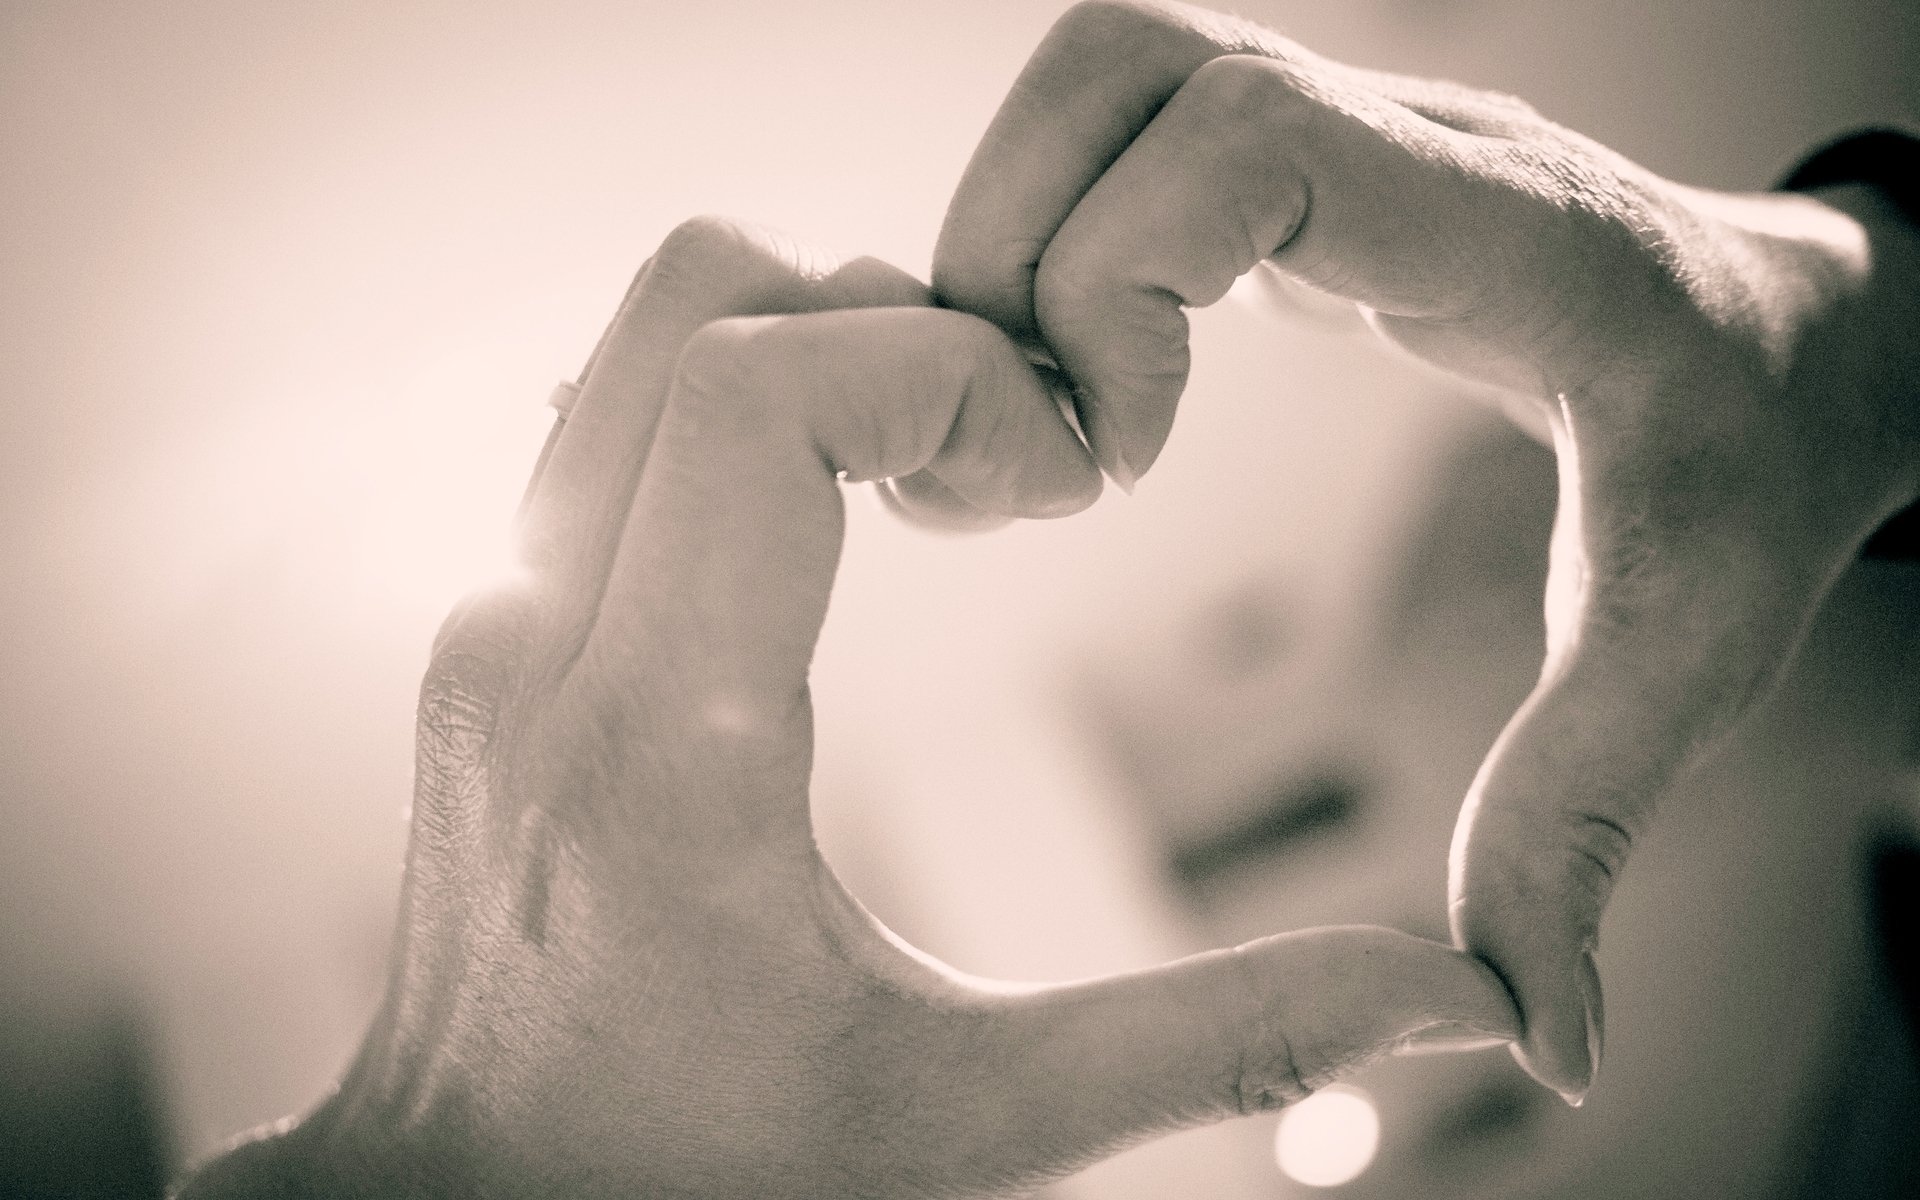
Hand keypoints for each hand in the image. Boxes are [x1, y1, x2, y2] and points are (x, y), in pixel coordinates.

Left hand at [177, 216, 1516, 1198]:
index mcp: (666, 747)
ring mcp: (494, 627)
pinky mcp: (496, 634)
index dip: (942, 366)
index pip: (762, 389)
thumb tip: (1457, 1001)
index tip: (1044, 477)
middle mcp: (543, 648)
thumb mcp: (981, 1114)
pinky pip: (622, 420)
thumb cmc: (711, 1183)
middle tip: (1009, 466)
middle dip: (893, 325)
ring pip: (648, 339)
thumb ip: (1226, 1035)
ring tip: (939, 487)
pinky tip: (839, 528)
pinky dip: (748, 412)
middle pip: (700, 299)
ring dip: (820, 356)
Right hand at [931, 0, 1919, 1102]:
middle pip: (1122, 67)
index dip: (1118, 285)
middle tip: (1044, 450)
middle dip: (1017, 255)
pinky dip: (1042, 244)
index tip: (1121, 468)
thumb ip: (1584, 832)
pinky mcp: (1297, 163)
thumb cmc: (1752, 473)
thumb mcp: (1683, 654)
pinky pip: (1113, 135)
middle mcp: (1409, 143)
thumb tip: (1534, 1042)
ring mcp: (1345, 131)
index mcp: (1508, 237)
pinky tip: (1073, 390)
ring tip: (1034, 419)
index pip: (1247, 145)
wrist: (1809, 344)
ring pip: (1096, 79)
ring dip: (1007, 235)